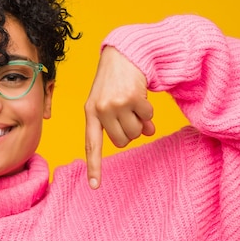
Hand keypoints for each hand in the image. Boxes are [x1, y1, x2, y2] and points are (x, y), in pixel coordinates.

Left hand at [84, 46, 154, 188]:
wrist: (124, 53)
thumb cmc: (114, 82)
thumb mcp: (110, 100)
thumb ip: (120, 120)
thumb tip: (146, 133)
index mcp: (90, 113)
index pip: (91, 144)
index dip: (95, 166)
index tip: (95, 186)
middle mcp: (100, 110)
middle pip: (122, 141)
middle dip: (130, 131)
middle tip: (129, 115)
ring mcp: (115, 105)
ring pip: (137, 132)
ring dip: (141, 121)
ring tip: (134, 103)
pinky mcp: (131, 98)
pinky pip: (148, 117)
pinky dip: (149, 110)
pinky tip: (141, 96)